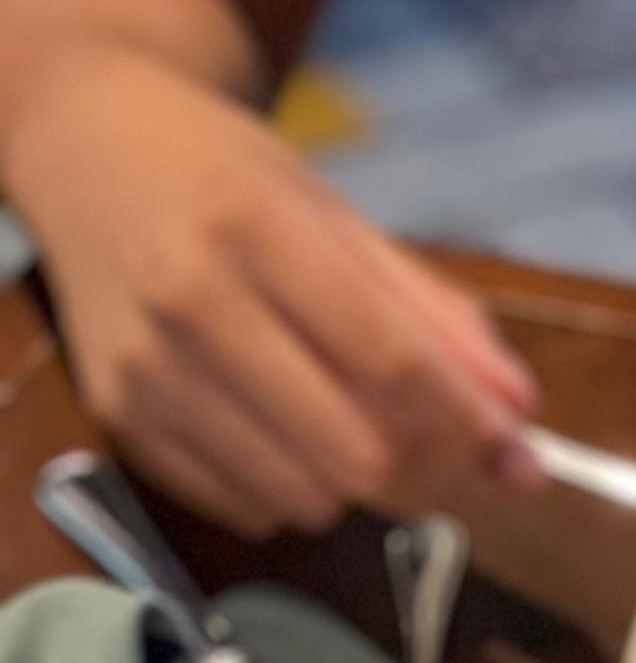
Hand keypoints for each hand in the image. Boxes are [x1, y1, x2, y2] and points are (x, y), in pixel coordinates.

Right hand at [4, 50, 537, 535]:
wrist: (89, 151)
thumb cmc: (229, 183)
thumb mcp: (336, 217)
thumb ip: (434, 317)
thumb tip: (518, 415)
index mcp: (256, 227)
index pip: (393, 365)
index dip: (470, 427)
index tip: (518, 458)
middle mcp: (192, 299)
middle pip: (358, 456)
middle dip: (418, 468)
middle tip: (425, 442)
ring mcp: (149, 367)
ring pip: (308, 499)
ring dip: (348, 484)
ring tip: (331, 418)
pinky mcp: (123, 419)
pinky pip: (249, 511)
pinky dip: (284, 492)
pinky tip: (270, 428)